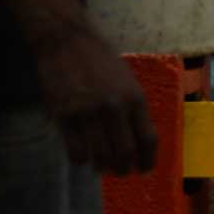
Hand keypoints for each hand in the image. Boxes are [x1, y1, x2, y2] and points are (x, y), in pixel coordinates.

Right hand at [34, 24, 157, 174]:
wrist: (67, 41)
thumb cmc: (100, 62)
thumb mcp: (128, 82)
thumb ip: (133, 109)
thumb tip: (139, 143)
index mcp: (135, 99)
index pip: (148, 139)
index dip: (148, 160)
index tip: (145, 170)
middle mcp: (115, 108)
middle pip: (125, 153)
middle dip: (125, 168)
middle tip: (121, 172)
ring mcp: (88, 113)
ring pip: (101, 156)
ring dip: (103, 167)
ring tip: (103, 167)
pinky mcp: (65, 116)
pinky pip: (76, 151)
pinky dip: (82, 160)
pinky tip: (83, 156)